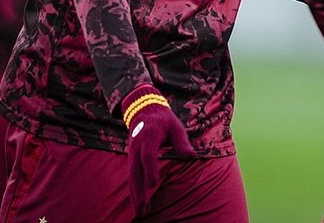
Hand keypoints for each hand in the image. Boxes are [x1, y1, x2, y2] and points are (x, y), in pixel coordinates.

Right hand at [122, 84, 196, 215]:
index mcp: (149, 136)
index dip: (150, 169)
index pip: (147, 155)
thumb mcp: (176, 127)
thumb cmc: (164, 120)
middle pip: (135, 171)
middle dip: (138, 190)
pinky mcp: (131, 158)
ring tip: (141, 212)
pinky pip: (131, 175)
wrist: (144, 110)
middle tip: (143, 209)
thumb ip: (182, 143)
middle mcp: (137, 146)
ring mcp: (132, 152)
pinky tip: (139, 202)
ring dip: (135, 194)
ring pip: (131, 176)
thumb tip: (192, 157)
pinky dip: (134, 189)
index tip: (153, 184)